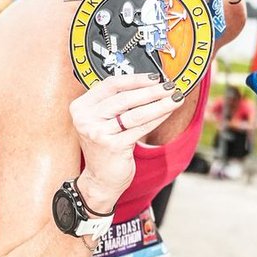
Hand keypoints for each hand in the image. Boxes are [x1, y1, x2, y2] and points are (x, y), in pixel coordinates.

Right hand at [69, 71, 181, 207]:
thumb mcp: (103, 122)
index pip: (110, 85)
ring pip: (134, 113)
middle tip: (170, 86)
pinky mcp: (113, 146)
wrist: (100, 179)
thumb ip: (116, 103)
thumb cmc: (105, 147)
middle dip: (151, 91)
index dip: (135, 79)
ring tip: (175, 97)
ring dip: (158, 104)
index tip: (155, 77)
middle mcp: (86, 119)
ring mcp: (98, 133)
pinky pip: (140, 128)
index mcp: (81, 107)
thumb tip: (148, 84)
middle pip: (124, 98)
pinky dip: (157, 118)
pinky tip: (168, 112)